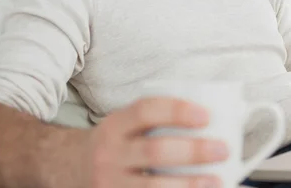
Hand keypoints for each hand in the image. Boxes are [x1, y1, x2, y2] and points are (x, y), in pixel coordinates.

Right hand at [82, 97, 227, 187]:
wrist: (67, 168)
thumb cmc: (115, 144)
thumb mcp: (125, 125)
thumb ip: (158, 121)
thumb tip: (212, 122)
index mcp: (116, 125)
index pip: (146, 110)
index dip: (177, 111)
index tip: (206, 116)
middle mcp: (109, 154)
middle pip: (155, 150)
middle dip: (194, 151)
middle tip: (222, 149)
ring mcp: (109, 183)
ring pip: (153, 186)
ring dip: (190, 184)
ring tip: (216, 180)